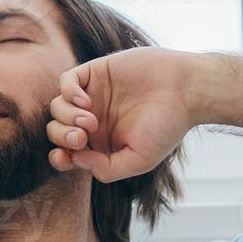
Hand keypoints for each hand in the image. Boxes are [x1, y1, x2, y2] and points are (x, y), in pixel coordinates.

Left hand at [46, 47, 202, 182]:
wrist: (186, 90)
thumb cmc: (167, 127)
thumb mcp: (139, 160)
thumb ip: (106, 168)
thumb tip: (75, 159)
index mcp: (100, 144)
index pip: (66, 153)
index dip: (58, 158)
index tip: (65, 157)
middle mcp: (92, 120)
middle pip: (56, 130)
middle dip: (62, 137)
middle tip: (82, 137)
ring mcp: (92, 95)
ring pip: (56, 108)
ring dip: (66, 118)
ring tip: (90, 121)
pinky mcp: (96, 72)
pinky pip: (66, 81)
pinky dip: (68, 93)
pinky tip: (85, 102)